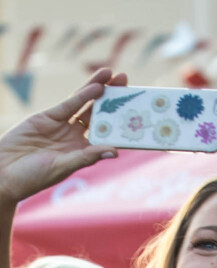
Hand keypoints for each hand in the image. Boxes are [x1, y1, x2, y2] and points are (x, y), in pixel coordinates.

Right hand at [0, 68, 126, 205]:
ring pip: (86, 105)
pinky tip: (97, 86)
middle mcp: (76, 138)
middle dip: (114, 100)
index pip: (109, 136)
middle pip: (100, 116)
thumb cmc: (34, 177)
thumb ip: (87, 157)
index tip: (138, 114)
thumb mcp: (63, 167)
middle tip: (129, 85)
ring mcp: (62, 127)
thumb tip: (115, 152)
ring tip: (115, 75)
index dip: (122, 125)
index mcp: (85, 153)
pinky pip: (69, 104)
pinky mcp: (48, 117)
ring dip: (100, 90)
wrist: (3, 172)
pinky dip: (83, 94)